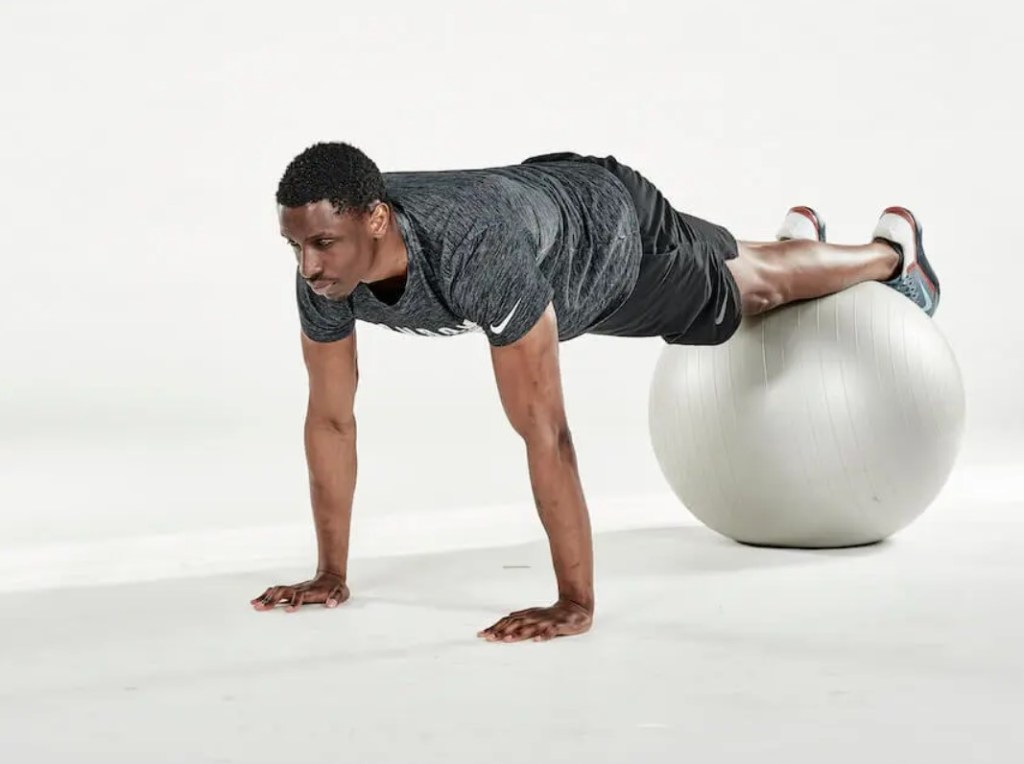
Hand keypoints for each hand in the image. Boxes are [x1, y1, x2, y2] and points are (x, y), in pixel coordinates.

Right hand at [250, 571, 348, 611]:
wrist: (332, 576)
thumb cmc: (336, 588)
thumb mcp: (341, 593)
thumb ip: (336, 598)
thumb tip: (331, 603)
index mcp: (311, 592)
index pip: (300, 596)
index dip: (294, 603)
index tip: (287, 610)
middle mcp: (300, 589)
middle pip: (284, 592)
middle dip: (272, 600)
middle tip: (261, 608)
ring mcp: (295, 588)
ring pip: (278, 591)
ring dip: (266, 598)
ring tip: (255, 605)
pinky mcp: (292, 590)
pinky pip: (276, 591)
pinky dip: (266, 595)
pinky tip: (256, 601)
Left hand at [477, 598, 592, 641]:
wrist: (575, 608)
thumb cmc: (552, 615)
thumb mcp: (534, 615)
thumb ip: (520, 619)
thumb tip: (504, 619)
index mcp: (527, 616)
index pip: (507, 621)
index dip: (495, 628)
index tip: (482, 635)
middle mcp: (534, 617)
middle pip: (515, 624)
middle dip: (501, 631)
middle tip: (489, 639)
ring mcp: (546, 621)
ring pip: (531, 627)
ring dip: (519, 633)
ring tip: (507, 639)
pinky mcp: (559, 625)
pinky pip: (551, 631)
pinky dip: (544, 635)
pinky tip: (537, 640)